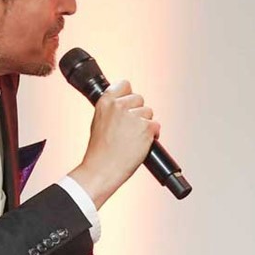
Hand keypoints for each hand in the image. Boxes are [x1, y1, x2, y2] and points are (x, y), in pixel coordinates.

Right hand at [67, 79, 158, 205]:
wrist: (102, 169)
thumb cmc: (99, 151)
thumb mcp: (98, 121)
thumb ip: (111, 110)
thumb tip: (124, 105)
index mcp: (105, 102)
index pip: (125, 84)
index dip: (129, 95)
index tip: (129, 105)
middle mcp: (119, 106)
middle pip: (140, 99)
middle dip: (138, 112)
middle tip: (129, 129)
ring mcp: (133, 116)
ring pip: (149, 112)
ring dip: (145, 124)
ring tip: (133, 139)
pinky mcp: (146, 127)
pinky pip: (156, 125)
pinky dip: (153, 135)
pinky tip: (142, 144)